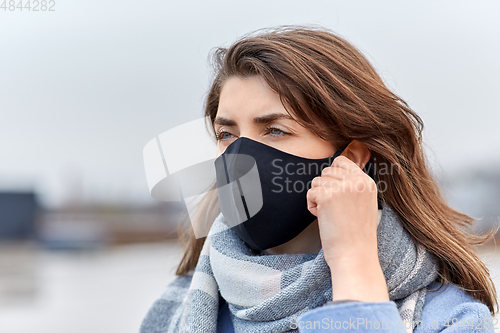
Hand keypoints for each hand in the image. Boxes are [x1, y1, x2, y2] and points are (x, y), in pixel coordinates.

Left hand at [306, 155, 388, 301]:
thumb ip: (353, 186)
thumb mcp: (364, 204)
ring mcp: (343, 188)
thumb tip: (333, 172)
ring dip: (318, 198)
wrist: (355, 256)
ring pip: (316, 181)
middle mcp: (357, 181)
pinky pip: (310, 193)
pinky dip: (312, 206)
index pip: (342, 161)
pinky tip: (323, 218)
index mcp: (367, 182)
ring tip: (330, 215)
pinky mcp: (328, 196)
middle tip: (334, 209)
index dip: (333, 176)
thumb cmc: (356, 236)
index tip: (335, 194)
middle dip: (325, 188)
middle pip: (327, 171)